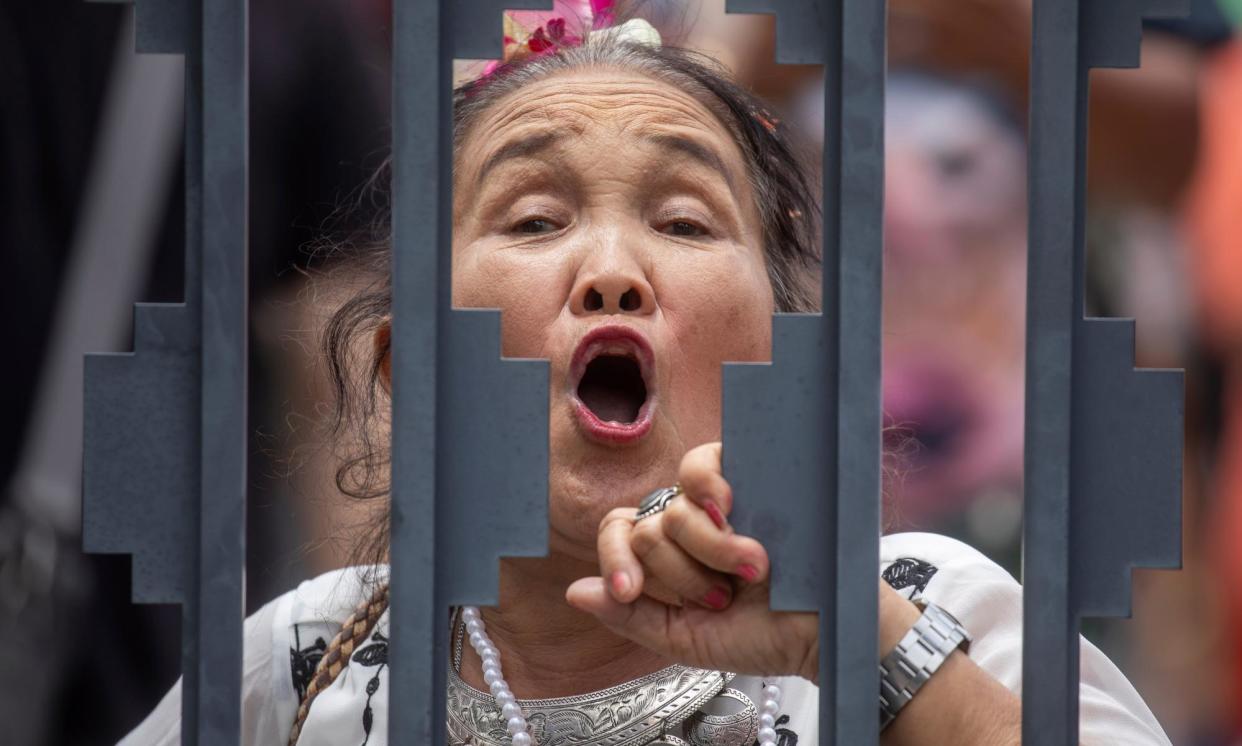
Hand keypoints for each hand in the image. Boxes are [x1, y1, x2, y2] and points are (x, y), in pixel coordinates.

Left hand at [565, 442, 819, 680]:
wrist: (820, 632)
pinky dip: (710, 496)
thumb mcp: (683, 639)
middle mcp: (686, 519)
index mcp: (666, 553)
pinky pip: (699, 465)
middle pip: (645, 530)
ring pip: (671, 510)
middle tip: (721, 595)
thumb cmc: (759, 635)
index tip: (632, 591)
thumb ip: (630, 616)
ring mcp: (716, 497)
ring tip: (749, 572)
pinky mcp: (745, 474)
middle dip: (680, 575)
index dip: (616, 561)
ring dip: (709, 554)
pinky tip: (734, 519)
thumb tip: (575, 591)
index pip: (617, 531)